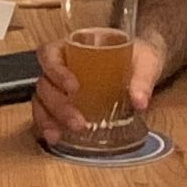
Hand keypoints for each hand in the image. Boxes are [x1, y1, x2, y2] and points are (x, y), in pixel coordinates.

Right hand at [31, 32, 163, 147]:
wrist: (141, 67)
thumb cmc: (138, 57)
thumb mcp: (145, 61)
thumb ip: (142, 78)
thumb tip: (139, 102)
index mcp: (73, 47)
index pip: (50, 53)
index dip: (55, 70)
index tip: (74, 88)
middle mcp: (60, 66)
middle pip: (44, 83)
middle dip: (57, 105)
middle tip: (77, 122)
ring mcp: (59, 87)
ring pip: (41, 100)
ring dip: (48, 118)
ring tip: (59, 135)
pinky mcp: (63, 105)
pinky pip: (46, 114)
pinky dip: (48, 126)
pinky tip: (55, 138)